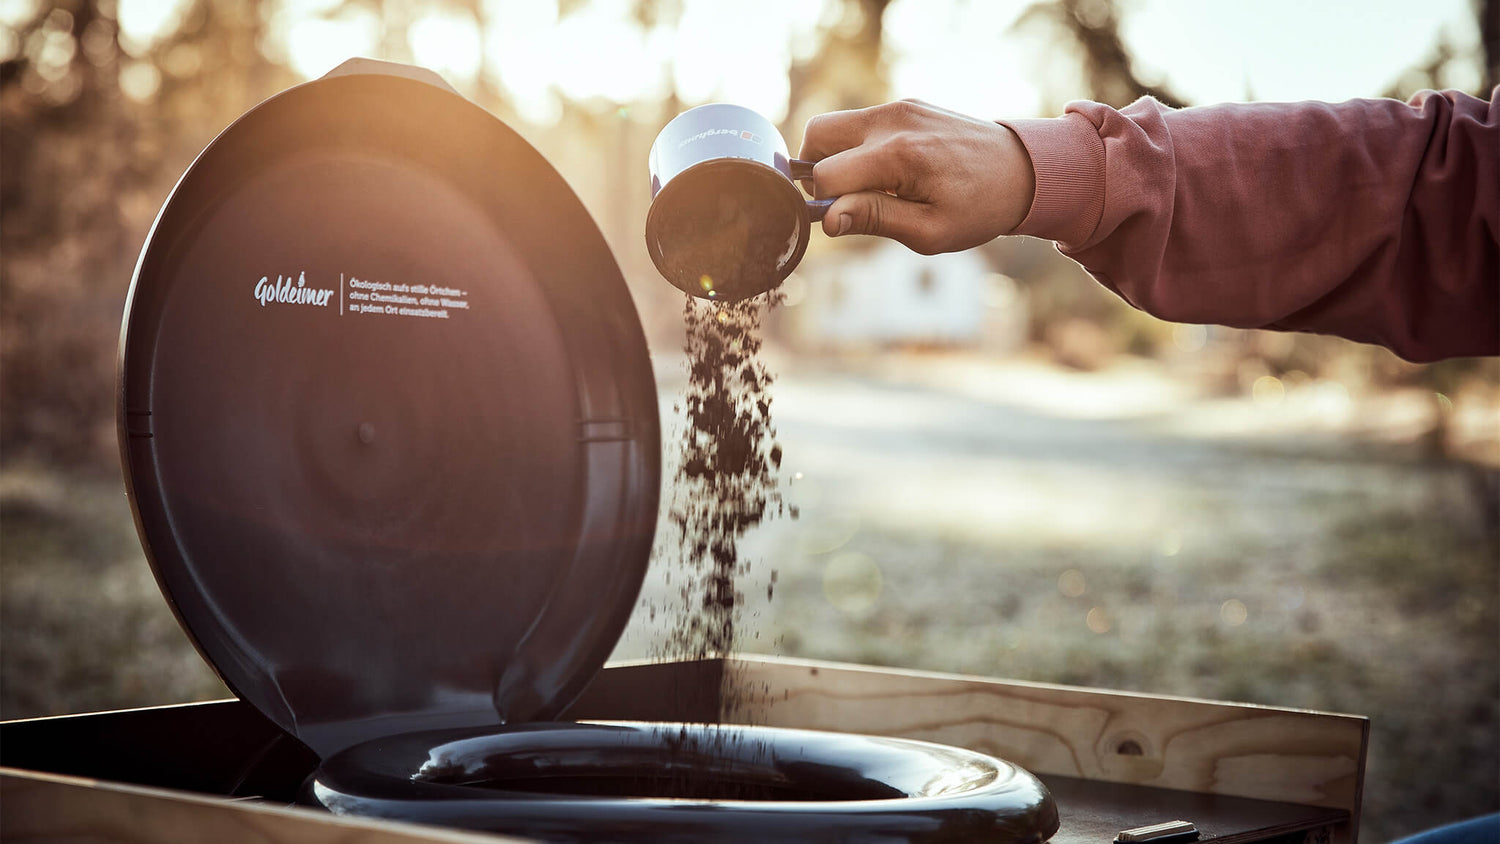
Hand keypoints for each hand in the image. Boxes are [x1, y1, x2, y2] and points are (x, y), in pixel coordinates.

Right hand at [798, 100, 1035, 253]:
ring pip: (832, 126)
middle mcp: (892, 120)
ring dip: (835, 158)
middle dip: (816, 172)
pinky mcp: (905, 105)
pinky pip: (859, 123)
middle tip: (845, 199)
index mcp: (898, 154)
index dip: (825, 205)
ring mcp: (898, 107)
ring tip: (866, 187)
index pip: (826, 175)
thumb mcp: (928, 231)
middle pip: (816, 135)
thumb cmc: (978, 208)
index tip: (846, 221)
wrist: (1022, 170)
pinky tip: (888, 172)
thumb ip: (873, 219)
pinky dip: (857, 148)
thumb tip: (827, 218)